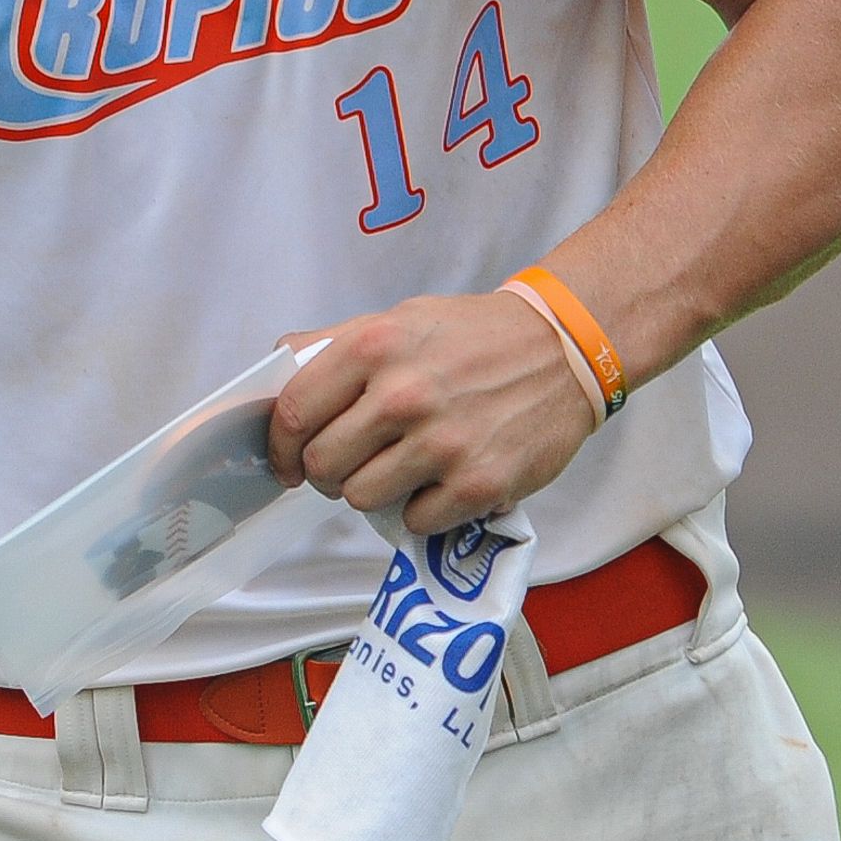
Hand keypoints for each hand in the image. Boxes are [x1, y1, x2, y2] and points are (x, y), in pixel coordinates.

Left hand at [267, 287, 600, 536]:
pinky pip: (415, 521)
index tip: (287, 461)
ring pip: (361, 498)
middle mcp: (404, 395)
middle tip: (350, 464)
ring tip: (398, 469)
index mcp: (374, 347)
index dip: (280, 446)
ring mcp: (443, 443)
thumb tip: (275, 373)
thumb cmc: (473, 336)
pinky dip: (420, 509)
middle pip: (323, 464)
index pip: (295, 414)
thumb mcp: (398, 319)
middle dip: (326, 472)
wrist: (565, 350)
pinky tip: (438, 481)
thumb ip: (333, 345)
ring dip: (372, 491)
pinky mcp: (480, 483)